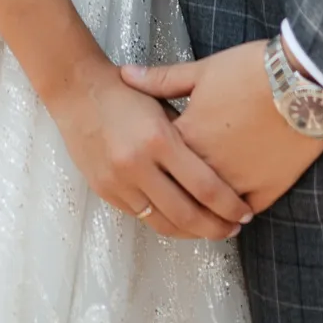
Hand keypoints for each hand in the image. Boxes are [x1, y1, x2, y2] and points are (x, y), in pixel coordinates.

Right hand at [46, 58, 254, 240]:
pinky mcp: (105, 191)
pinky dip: (164, 221)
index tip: (245, 212)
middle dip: (216, 227)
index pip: (204, 186)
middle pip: (187, 214)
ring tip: (211, 229)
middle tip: (234, 229)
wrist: (77, 90)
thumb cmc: (126, 91)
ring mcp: (119, 181)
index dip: (229, 205)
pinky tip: (179, 219)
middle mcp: (138, 164)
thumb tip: (221, 163)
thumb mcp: (162, 103)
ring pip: (163, 223)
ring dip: (191, 231)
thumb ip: (187, 133)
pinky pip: (141, 216)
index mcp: (158, 138)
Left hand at [122, 41, 322, 213]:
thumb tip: (125, 74)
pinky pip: (245, 212)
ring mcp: (237, 182)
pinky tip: (231, 215)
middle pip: (181, 194)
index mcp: (187, 137)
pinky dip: (236, 214)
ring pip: (211, 212)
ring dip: (203, 217)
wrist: (301, 80)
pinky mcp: (266, 190)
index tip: (148, 168)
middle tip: (168, 204)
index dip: (153, 165)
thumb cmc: (250, 70)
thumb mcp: (202, 70)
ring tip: (198, 219)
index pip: (159, 162)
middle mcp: (208, 166)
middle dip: (172, 201)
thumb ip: (161, 79)